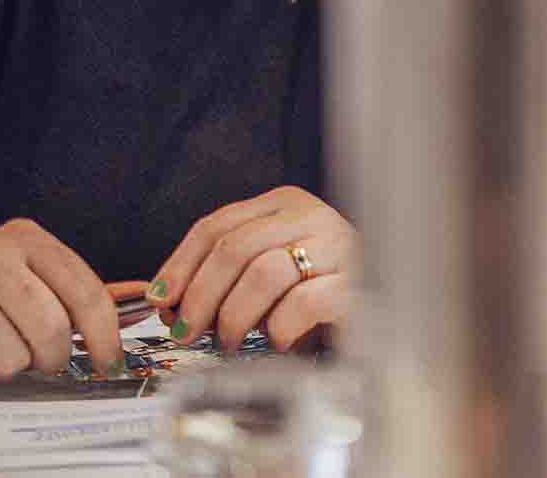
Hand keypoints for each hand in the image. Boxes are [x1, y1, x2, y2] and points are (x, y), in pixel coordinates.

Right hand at [0, 219, 132, 386]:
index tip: (110, 363)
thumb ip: (73, 294)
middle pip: (51, 331)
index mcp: (26, 239)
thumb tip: (135, 311)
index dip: (105, 337)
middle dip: (51, 359)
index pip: (86, 292)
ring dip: (2, 367)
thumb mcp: (24, 276)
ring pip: (10, 361)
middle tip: (39, 360)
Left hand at [149, 185, 356, 353]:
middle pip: (235, 247)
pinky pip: (303, 302)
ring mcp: (339, 248)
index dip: (180, 264)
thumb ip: (226, 276)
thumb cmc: (319, 293)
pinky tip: (278, 341)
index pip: (218, 224)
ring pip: (265, 272)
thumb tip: (170, 301)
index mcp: (286, 205)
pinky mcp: (358, 285)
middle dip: (200, 295)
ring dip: (235, 315)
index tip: (162, 299)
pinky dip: (279, 327)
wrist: (385, 312)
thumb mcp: (269, 274)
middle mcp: (313, 218)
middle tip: (187, 331)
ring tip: (231, 341)